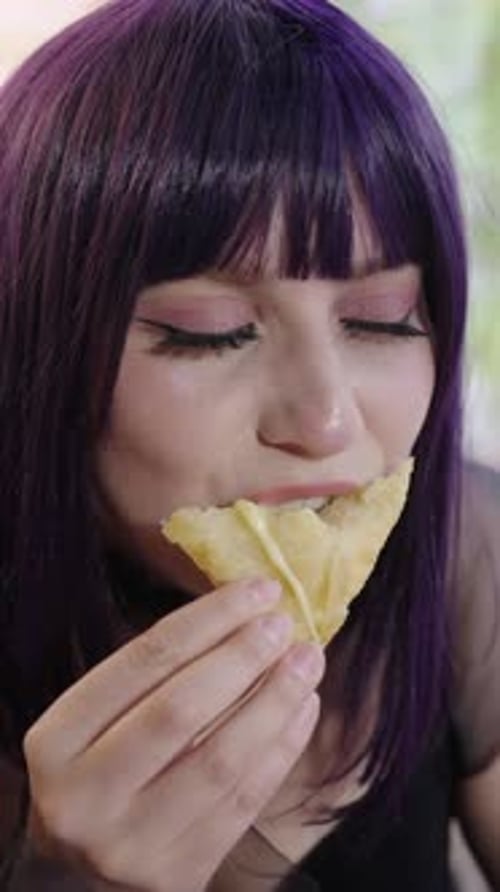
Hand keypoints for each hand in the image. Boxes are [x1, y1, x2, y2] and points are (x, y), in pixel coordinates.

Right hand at [23, 579, 324, 891]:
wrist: (78, 871)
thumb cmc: (99, 768)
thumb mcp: (98, 719)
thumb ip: (154, 674)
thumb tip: (244, 613)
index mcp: (57, 741)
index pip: (143, 661)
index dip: (208, 618)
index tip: (258, 589)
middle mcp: (85, 797)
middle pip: (180, 710)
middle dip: (242, 658)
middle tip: (284, 624)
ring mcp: (130, 844)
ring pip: (221, 761)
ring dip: (275, 701)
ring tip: (307, 661)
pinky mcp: (177, 874)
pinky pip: (244, 803)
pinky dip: (281, 749)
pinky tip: (303, 709)